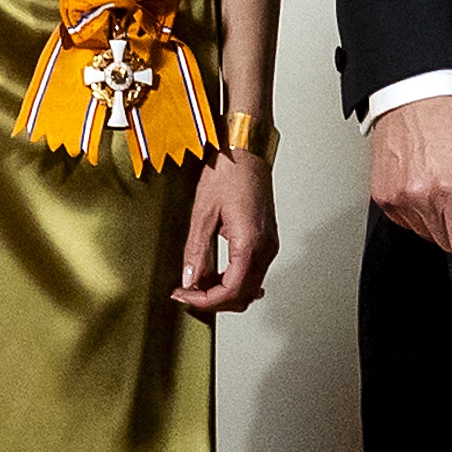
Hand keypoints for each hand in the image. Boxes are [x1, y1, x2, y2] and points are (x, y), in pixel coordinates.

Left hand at [171, 149, 278, 311]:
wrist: (247, 150)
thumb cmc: (229, 173)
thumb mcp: (204, 213)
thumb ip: (196, 252)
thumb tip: (190, 280)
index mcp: (250, 244)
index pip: (230, 291)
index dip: (204, 301)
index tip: (182, 296)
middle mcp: (265, 249)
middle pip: (242, 296)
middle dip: (212, 301)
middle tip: (185, 293)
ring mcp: (269, 246)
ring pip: (248, 288)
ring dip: (222, 292)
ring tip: (196, 283)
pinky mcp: (266, 241)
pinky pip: (252, 274)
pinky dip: (233, 281)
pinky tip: (214, 274)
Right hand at [369, 93, 451, 259]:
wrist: (412, 98)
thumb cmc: (450, 121)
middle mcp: (423, 196)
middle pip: (448, 245)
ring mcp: (399, 199)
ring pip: (427, 236)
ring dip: (438, 222)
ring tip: (440, 186)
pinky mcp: (383, 199)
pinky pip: (407, 224)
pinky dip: (418, 213)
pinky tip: (423, 186)